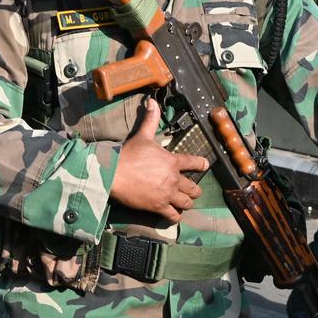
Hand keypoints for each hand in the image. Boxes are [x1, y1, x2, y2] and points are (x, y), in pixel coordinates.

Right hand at [110, 98, 207, 222]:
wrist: (113, 174)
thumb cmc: (127, 154)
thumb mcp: (141, 136)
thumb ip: (151, 120)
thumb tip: (151, 101)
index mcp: (172, 161)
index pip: (195, 162)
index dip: (201, 164)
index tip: (204, 165)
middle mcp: (174, 178)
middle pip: (194, 188)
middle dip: (194, 190)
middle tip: (189, 190)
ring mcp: (167, 194)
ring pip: (187, 203)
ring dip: (186, 203)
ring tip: (182, 202)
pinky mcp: (158, 206)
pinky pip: (174, 216)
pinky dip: (175, 215)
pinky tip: (173, 214)